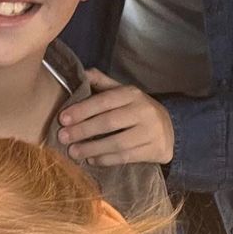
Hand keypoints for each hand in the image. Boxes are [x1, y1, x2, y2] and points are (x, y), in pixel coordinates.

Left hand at [57, 69, 174, 165]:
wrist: (169, 129)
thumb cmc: (135, 109)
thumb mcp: (122, 92)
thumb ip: (102, 83)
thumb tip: (82, 73)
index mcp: (132, 94)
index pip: (104, 101)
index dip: (82, 110)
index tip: (62, 119)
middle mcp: (144, 111)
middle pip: (109, 122)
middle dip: (82, 131)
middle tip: (62, 138)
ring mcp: (152, 132)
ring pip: (117, 143)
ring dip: (91, 148)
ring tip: (73, 152)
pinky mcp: (155, 150)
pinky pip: (126, 157)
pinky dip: (106, 160)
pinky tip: (91, 160)